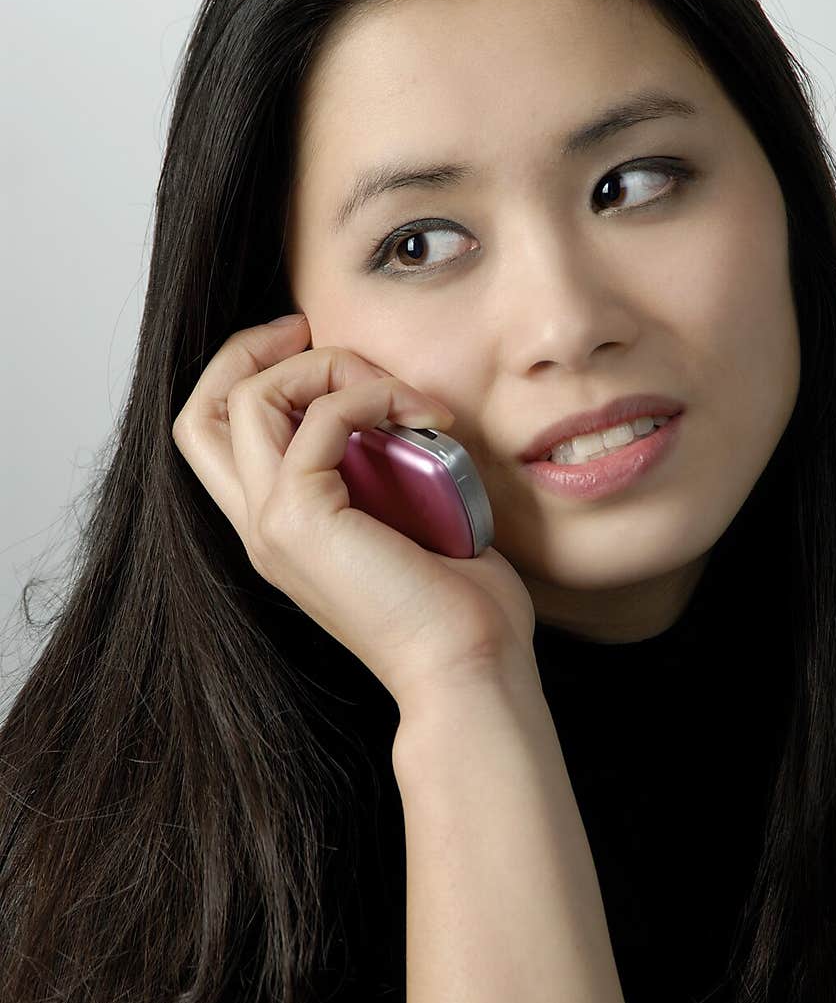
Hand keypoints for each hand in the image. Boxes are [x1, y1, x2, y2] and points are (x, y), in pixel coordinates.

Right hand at [171, 315, 539, 709]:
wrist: (468, 668)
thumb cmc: (459, 606)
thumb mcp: (408, 518)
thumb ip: (382, 466)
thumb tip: (403, 410)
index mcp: (278, 528)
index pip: (214, 434)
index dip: (247, 373)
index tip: (313, 348)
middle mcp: (259, 527)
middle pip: (201, 409)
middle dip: (251, 349)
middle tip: (314, 334)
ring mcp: (272, 526)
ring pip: (248, 397)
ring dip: (328, 367)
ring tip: (397, 393)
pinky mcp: (302, 520)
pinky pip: (318, 418)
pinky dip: (369, 393)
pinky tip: (421, 416)